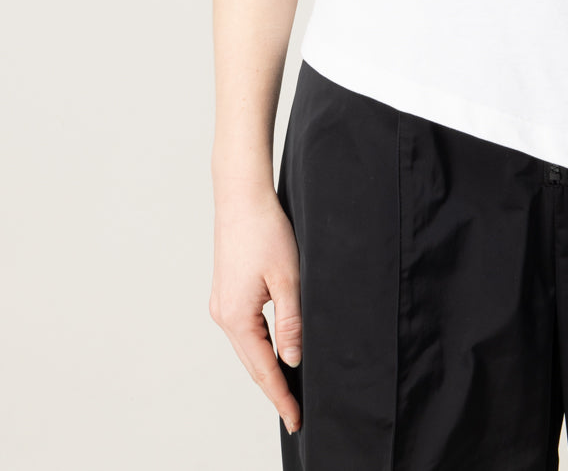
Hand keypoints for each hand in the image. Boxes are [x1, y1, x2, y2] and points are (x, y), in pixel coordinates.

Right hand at [209, 189, 303, 435]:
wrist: (241, 196)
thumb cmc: (266, 231)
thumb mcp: (288, 278)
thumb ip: (291, 323)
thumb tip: (293, 362)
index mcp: (236, 317)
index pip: (263, 370)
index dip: (281, 397)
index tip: (296, 420)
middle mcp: (223, 315)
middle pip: (252, 363)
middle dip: (273, 389)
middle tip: (294, 414)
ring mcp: (222, 304)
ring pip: (248, 347)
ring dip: (266, 368)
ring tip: (288, 390)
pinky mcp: (227, 292)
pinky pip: (246, 330)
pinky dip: (261, 346)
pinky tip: (275, 352)